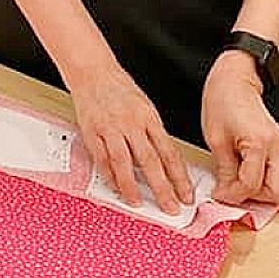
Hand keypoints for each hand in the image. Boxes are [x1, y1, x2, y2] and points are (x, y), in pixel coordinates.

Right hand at [68, 61, 193, 214]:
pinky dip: (109, 175)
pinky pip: (102, 158)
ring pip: (124, 163)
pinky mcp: (92, 131)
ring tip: (138, 203)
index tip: (186, 194)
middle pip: (150, 161)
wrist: (93, 71)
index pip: (169, 152)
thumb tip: (164, 161)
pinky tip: (115, 187)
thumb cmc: (119, 87)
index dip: (180, 177)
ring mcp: (110, 128)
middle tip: (170, 207)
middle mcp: (131, 123)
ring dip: (132, 187)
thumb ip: (152, 132)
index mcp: (149, 117)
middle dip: (162, 188)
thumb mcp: (144, 106)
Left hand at [201, 51, 278, 205]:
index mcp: (260, 142)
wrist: (234, 81)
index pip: (251, 185)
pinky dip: (277, 182)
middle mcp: (278, 146)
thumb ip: (225, 170)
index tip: (220, 193)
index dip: (233, 195)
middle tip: (236, 190)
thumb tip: (226, 192)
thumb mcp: (216, 139)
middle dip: (256, 198)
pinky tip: (258, 177)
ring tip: (248, 185)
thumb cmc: (223, 102)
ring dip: (270, 193)